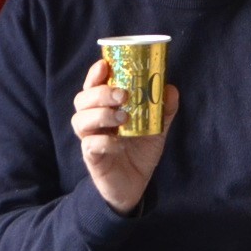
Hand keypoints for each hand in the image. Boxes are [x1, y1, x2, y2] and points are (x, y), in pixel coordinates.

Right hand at [70, 57, 180, 214]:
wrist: (136, 185)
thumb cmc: (140, 150)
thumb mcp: (156, 127)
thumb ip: (163, 108)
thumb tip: (170, 88)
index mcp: (105, 107)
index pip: (93, 85)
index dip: (95, 74)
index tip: (104, 65)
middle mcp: (93, 120)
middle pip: (82, 99)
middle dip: (99, 93)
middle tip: (122, 94)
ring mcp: (90, 139)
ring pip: (80, 120)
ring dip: (101, 114)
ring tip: (124, 117)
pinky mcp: (92, 158)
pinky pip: (90, 145)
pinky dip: (104, 141)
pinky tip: (119, 143)